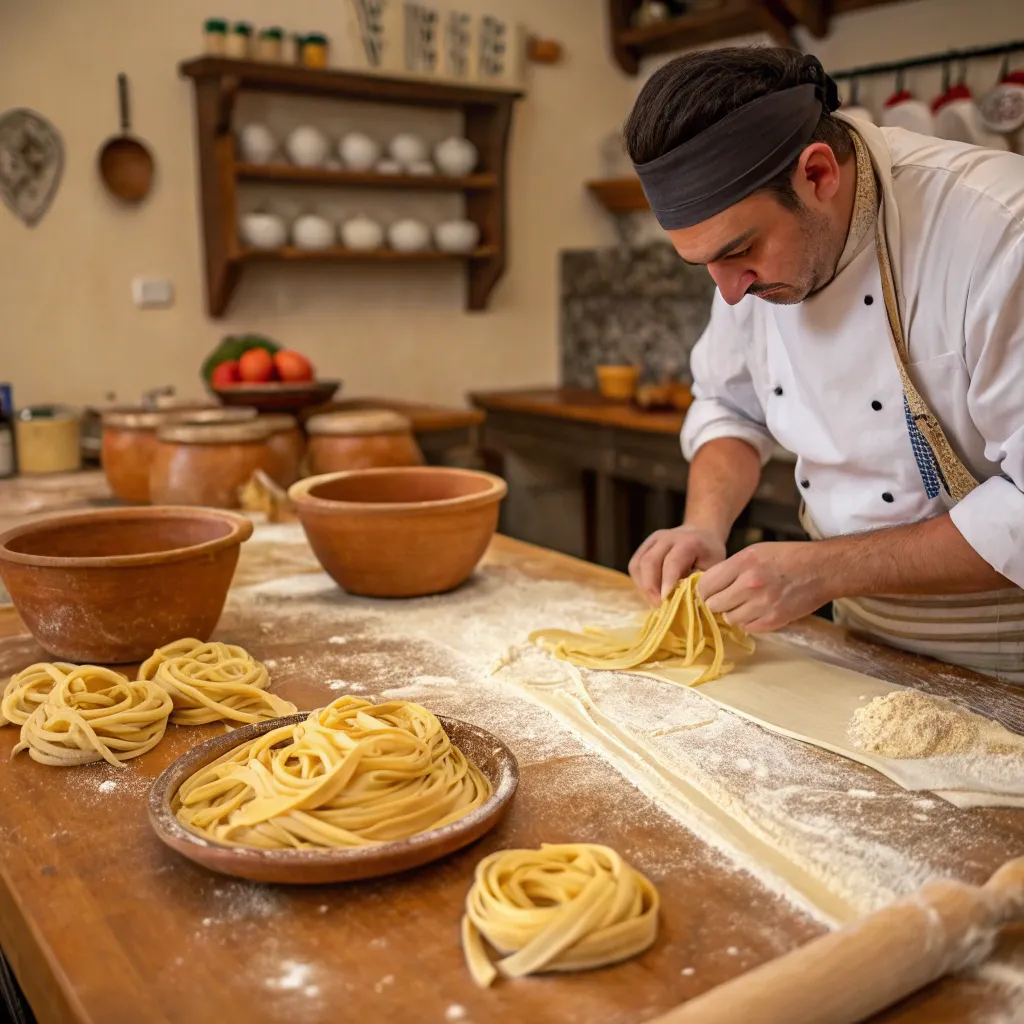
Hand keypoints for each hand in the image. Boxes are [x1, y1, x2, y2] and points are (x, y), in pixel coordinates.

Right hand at [628, 525, 726, 605]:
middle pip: (650, 562)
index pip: (673, 562)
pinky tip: (650, 593)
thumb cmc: (709, 558)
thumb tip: (685, 602)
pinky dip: (639, 582)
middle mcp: (668, 537)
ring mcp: (653, 540)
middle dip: (651, 588)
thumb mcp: (713, 570)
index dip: (667, 583)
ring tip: (654, 602)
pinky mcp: (644, 546)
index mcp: (688, 542)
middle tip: (659, 607)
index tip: (666, 603)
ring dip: (643, 587)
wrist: (702, 535)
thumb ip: (700, 583)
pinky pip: (635, 565)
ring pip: (638, 564)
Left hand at [697, 542, 827, 632]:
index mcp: (743, 563)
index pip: (705, 586)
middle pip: (713, 605)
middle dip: (717, 602)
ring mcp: (762, 604)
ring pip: (729, 619)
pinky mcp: (773, 620)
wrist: (822, 569)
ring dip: (733, 613)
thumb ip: (730, 568)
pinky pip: (747, 628)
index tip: (709, 591)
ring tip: (745, 603)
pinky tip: (757, 610)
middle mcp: (750, 584)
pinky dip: (749, 622)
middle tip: (726, 598)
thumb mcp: (754, 552)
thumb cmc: (787, 557)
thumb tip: (707, 586)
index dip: (704, 590)